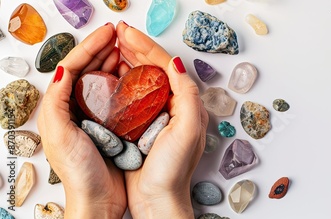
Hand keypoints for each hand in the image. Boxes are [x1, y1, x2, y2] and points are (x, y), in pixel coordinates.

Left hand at [37, 23, 126, 217]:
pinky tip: (134, 76)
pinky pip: (117, 96)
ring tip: (127, 50)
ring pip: (103, 80)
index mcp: (60, 107)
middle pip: (88, 69)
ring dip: (114, 62)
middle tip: (120, 36)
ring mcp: (94, 116)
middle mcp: (76, 108)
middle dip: (103, 50)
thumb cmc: (79, 171)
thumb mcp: (59, 134)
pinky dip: (124, 82)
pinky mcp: (111, 126)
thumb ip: (57, 101)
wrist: (98, 199)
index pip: (73, 66)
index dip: (90, 47)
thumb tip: (64, 70)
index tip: (108, 34)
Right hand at [115, 21, 208, 217]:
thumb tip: (176, 63)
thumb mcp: (188, 130)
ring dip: (128, 61)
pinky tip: (110, 75)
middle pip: (153, 69)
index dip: (146, 46)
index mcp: (186, 103)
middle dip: (136, 48)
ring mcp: (156, 116)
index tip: (126, 33)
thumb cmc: (173, 170)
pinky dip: (121, 81)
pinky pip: (131, 96)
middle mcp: (173, 107)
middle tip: (117, 33)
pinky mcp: (141, 127)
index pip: (165, 66)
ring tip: (112, 47)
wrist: (158, 200)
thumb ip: (188, 95)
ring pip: (141, 80)